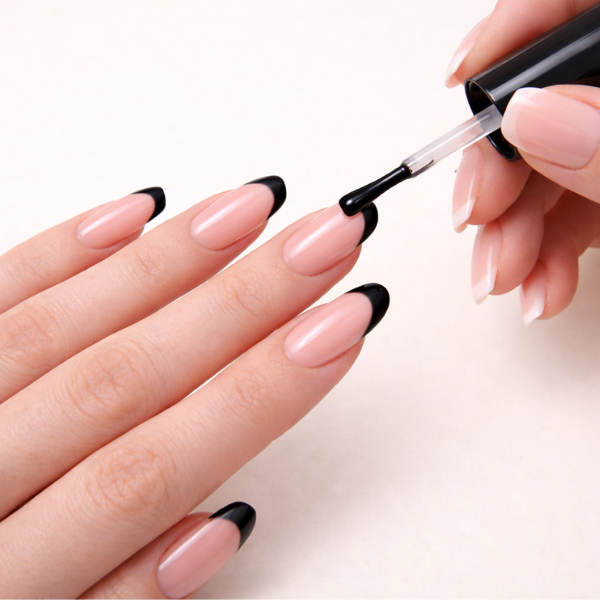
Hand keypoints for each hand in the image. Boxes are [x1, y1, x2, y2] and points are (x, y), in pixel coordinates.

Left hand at [0, 178, 386, 597]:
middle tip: (326, 240)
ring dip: (168, 264)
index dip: (264, 393)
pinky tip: (134, 210)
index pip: (159, 465)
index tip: (342, 325)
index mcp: (6, 572)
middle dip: (245, 305)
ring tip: (251, 209)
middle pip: (128, 378)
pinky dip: (62, 250)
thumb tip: (219, 525)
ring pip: (64, 326)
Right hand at [445, 0, 599, 324]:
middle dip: (499, 172)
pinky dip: (546, 254)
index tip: (459, 80)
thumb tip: (529, 115)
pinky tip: (537, 287)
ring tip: (502, 278)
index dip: (508, 36)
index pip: (567, 8)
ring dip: (513, 232)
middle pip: (544, 103)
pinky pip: (571, 208)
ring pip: (548, 168)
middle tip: (477, 219)